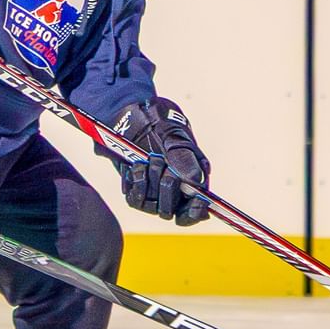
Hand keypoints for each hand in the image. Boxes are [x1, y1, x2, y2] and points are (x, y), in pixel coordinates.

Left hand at [110, 96, 209, 224]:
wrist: (133, 117)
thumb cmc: (160, 124)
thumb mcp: (175, 137)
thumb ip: (185, 160)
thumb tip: (195, 183)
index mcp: (193, 180)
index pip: (196, 210)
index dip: (196, 211)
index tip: (195, 205)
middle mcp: (175, 192)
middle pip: (171, 210)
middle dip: (166, 186)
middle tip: (160, 160)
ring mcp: (155, 194)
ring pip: (152, 206)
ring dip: (149, 181)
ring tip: (148, 159)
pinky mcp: (138, 192)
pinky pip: (135, 200)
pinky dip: (135, 183)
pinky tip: (136, 166)